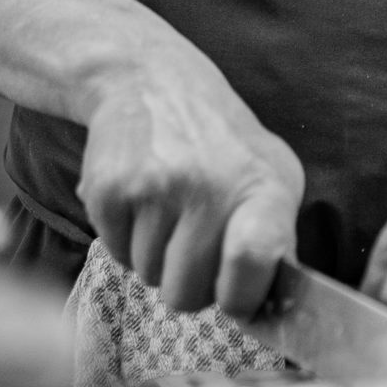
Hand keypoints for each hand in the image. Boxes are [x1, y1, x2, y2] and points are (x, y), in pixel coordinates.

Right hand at [77, 41, 303, 318]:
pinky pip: (115, 255)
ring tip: (167, 206)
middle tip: (191, 238)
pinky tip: (139, 198)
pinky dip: (124, 239)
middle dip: (187, 281)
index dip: (241, 295)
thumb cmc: (221, 143)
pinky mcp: (109, 188)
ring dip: (154, 256)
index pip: (254, 259)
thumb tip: (273, 306)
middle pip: (188, 294)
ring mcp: (156, 186)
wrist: (152, 80)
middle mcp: (209, 185)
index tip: (234, 294)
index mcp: (262, 187)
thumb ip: (276, 239)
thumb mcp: (271, 174)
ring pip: (148, 277)